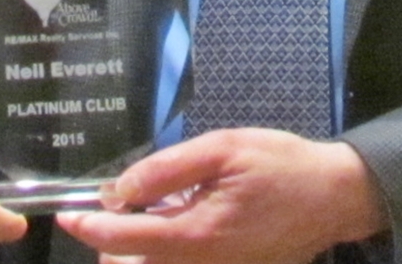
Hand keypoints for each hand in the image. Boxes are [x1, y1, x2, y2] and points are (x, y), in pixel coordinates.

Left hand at [57, 128, 387, 263]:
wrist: (334, 197)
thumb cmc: (282, 166)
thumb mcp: (224, 149)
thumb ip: (168, 169)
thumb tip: (121, 188)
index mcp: (197, 235)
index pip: (124, 239)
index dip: (90, 226)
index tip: (68, 214)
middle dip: (111, 245)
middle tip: (113, 209)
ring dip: (136, 250)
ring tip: (146, 213)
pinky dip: (164, 252)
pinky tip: (177, 222)